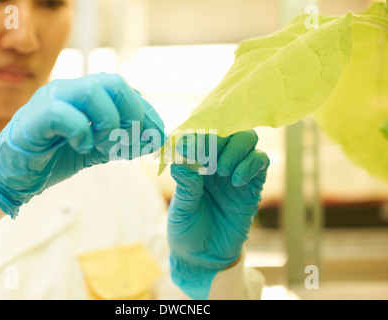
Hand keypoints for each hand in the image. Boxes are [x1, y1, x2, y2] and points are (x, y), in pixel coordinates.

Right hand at [0, 73, 164, 217]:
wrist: (13, 174)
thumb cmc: (53, 156)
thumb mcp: (96, 147)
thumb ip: (122, 141)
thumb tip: (155, 140)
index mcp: (85, 94)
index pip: (125, 90)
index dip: (147, 113)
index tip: (157, 137)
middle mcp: (69, 90)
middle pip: (114, 82)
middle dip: (133, 113)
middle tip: (130, 141)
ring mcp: (50, 100)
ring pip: (91, 91)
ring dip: (109, 122)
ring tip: (104, 145)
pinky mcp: (34, 119)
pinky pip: (62, 114)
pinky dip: (81, 132)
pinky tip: (82, 147)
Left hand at [167, 131, 268, 299]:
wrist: (205, 257)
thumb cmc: (187, 229)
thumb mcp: (181, 208)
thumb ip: (185, 183)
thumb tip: (183, 154)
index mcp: (194, 161)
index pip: (200, 133)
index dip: (198, 132)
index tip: (192, 143)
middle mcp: (215, 161)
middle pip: (227, 130)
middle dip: (220, 138)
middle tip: (211, 159)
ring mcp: (235, 170)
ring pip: (246, 140)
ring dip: (235, 149)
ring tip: (223, 170)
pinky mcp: (252, 185)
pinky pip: (260, 161)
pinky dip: (251, 164)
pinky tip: (237, 180)